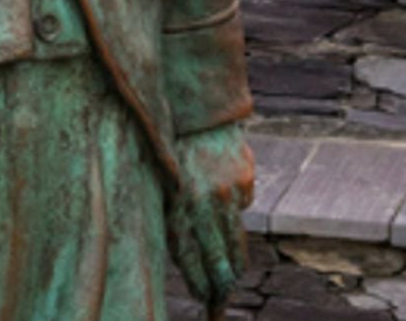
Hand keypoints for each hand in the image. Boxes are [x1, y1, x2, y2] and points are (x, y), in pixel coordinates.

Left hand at [165, 121, 254, 317]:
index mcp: (174, 203)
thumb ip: (172, 213)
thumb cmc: (168, 147)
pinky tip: (227, 202)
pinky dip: (236, 208)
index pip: (188, 256)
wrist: (193, 107)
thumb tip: (188, 254)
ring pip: (235, 239)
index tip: (204, 296)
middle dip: (221, 281)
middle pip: (216, 256)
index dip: (197, 280)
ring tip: (234, 275)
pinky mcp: (245, 179)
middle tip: (222, 298)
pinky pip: (243, 204)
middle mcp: (202, 202)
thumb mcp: (161, 180)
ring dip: (235, 261)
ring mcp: (227, 192)